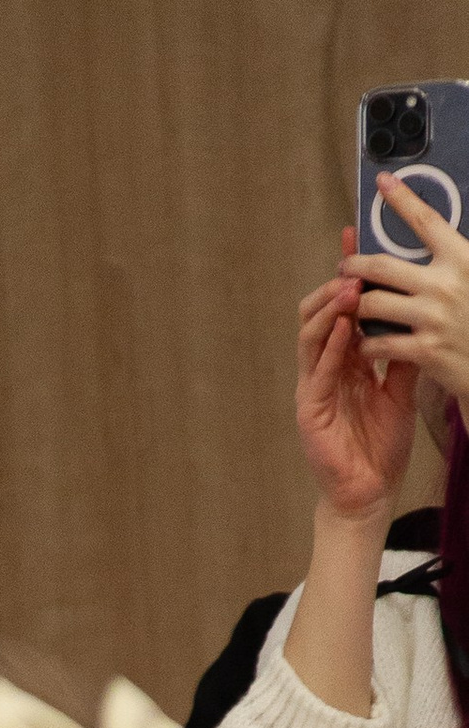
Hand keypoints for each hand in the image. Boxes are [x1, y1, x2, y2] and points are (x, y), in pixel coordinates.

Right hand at [295, 240, 420, 517]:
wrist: (369, 491)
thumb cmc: (381, 445)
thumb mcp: (401, 389)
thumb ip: (402, 353)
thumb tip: (417, 313)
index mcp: (345, 362)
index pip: (341, 308)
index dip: (346, 273)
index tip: (354, 237)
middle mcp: (325, 369)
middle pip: (318, 314)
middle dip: (334, 285)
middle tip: (355, 263)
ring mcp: (314, 387)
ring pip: (311, 335)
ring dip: (330, 308)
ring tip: (350, 287)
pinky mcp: (310, 409)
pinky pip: (318, 369)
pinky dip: (331, 345)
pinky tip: (345, 326)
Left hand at [345, 175, 468, 405]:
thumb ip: (453, 257)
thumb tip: (433, 234)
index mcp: (463, 258)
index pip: (426, 220)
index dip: (401, 199)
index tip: (383, 182)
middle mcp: (446, 284)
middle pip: (382, 266)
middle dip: (354, 265)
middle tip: (344, 267)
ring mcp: (433, 318)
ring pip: (373, 305)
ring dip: (354, 305)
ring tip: (348, 306)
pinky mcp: (425, 350)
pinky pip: (379, 342)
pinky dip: (364, 343)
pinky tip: (360, 342)